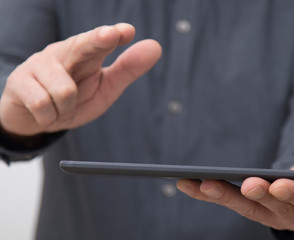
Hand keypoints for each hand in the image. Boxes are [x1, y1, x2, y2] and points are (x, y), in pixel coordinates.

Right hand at [0, 23, 161, 135]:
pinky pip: (43, 105)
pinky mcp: (19, 81)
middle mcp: (63, 53)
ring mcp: (38, 65)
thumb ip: (127, 70)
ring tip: (61, 108)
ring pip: (64, 91)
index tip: (127, 32)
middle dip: (96, 41)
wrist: (34, 118)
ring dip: (67, 109)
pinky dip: (50, 117)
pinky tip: (46, 113)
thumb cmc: (73, 100)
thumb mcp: (104, 89)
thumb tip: (155, 47)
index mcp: (86, 54)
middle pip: (80, 46)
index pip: (100, 41)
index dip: (112, 36)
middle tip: (110, 36)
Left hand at [177, 145, 293, 233]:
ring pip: (245, 207)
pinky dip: (211, 195)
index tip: (278, 185)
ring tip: (200, 184)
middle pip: (270, 207)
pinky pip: (232, 202)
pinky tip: (191, 185)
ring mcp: (270, 215)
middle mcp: (292, 216)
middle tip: (240, 184)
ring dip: (222, 196)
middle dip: (253, 195)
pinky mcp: (253, 209)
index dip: (292, 193)